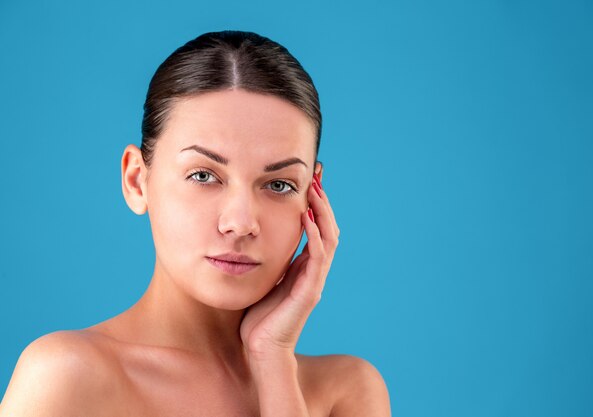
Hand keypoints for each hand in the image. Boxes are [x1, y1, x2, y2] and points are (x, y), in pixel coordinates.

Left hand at [240, 171, 339, 360]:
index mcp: (303, 267)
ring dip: (322, 212)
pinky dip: (313, 235)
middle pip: (328, 228)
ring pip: (328, 238)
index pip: (316, 228)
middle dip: (322, 201)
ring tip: (314, 189)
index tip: (307, 180)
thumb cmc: (257, 317)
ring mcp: (314, 280)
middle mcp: (314, 271)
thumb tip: (253, 237)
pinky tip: (306, 217)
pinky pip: (317, 258)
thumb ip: (266, 259)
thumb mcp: (262, 278)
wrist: (260, 350)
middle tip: (316, 175)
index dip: (314, 205)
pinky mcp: (309, 291)